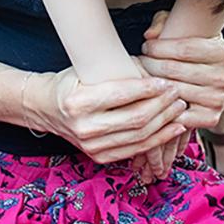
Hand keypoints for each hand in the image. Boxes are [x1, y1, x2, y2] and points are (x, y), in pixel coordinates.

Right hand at [23, 69, 187, 164]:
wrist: (44, 107)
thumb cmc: (68, 83)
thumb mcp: (83, 70)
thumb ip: (114, 72)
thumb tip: (151, 67)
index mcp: (78, 102)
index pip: (122, 95)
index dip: (149, 88)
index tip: (165, 81)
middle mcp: (84, 127)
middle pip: (135, 118)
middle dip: (162, 105)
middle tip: (177, 93)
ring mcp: (91, 146)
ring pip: (140, 136)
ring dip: (165, 122)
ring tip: (179, 108)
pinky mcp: (99, 157)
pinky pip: (136, 149)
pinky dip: (159, 139)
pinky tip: (173, 128)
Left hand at [137, 11, 223, 129]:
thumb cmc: (201, 52)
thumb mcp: (191, 31)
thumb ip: (165, 23)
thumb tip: (148, 35)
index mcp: (221, 53)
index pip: (183, 49)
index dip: (158, 47)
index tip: (146, 47)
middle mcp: (223, 77)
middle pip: (174, 70)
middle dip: (149, 64)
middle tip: (138, 62)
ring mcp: (218, 99)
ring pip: (173, 91)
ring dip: (152, 85)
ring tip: (142, 76)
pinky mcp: (211, 118)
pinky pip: (179, 115)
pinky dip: (163, 107)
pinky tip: (155, 96)